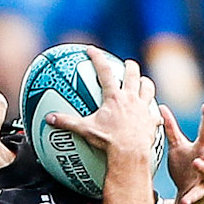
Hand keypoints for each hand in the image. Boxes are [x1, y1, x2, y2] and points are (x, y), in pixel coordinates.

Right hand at [43, 49, 160, 158]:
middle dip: (130, 66)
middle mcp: (130, 98)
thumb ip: (67, 122)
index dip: (97, 58)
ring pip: (148, 87)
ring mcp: (143, 108)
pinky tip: (153, 116)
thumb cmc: (108, 141)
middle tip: (127, 64)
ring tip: (142, 82)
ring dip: (145, 83)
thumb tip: (49, 119)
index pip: (104, 71)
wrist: (130, 153)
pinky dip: (154, 113)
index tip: (92, 49)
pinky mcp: (151, 121)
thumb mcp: (85, 130)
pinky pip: (155, 113)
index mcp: (114, 97)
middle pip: (133, 73)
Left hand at [162, 102, 203, 203]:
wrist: (189, 194)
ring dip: (203, 167)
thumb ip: (171, 128)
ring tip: (196, 163)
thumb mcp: (177, 146)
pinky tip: (184, 201)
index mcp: (202, 147)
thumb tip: (161, 107)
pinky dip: (190, 198)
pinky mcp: (200, 193)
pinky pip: (196, 196)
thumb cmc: (185, 166)